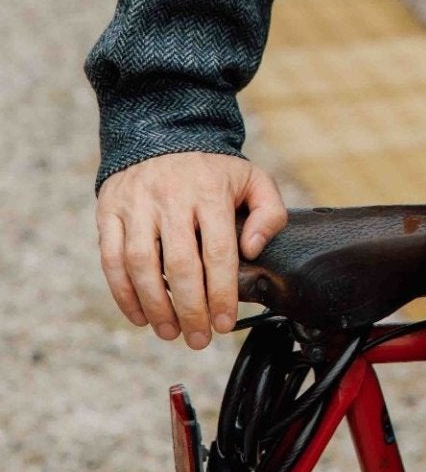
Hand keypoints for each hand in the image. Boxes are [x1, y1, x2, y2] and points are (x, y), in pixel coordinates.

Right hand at [95, 152, 288, 348]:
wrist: (160, 132)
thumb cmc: (212, 169)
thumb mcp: (253, 179)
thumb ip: (269, 213)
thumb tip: (253, 250)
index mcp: (210, 191)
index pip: (217, 251)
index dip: (220, 293)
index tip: (224, 324)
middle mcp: (171, 197)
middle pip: (179, 265)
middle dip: (190, 310)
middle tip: (199, 339)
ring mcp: (136, 204)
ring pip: (141, 265)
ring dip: (155, 307)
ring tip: (170, 332)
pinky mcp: (109, 211)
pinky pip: (111, 259)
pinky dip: (123, 293)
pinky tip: (140, 316)